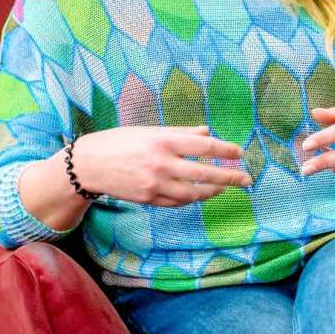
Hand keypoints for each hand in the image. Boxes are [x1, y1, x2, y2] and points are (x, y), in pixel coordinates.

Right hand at [72, 125, 251, 206]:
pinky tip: (198, 194)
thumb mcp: (147, 131)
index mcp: (161, 142)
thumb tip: (207, 131)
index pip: (203, 146)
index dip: (225, 150)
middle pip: (204, 173)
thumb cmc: (118, 142)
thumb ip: (179, 132)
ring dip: (212, 191)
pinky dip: (191, 198)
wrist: (87, 165)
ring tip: (224, 188)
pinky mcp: (148, 199)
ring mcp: (154, 184)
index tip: (239, 152)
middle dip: (229, 177)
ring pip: (194, 193)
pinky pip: (177, 202)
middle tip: (247, 179)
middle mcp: (160, 164)